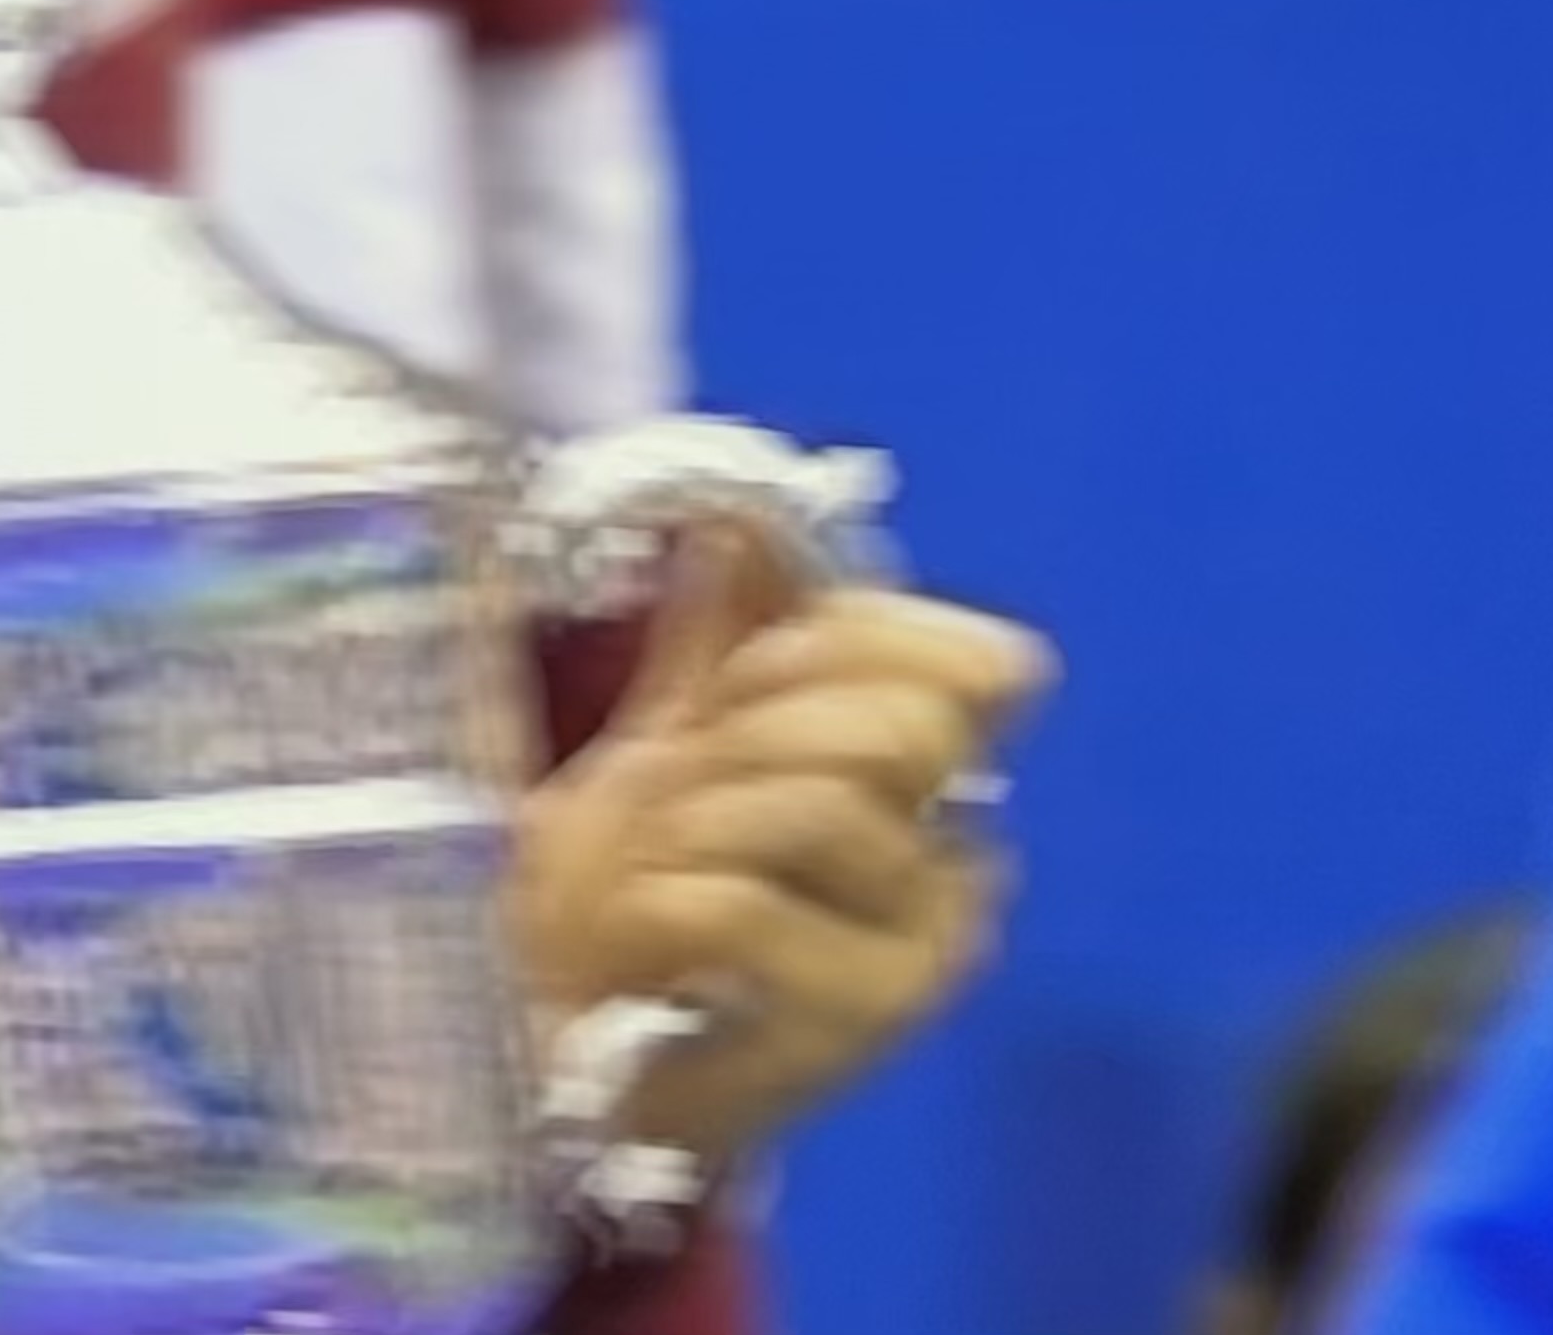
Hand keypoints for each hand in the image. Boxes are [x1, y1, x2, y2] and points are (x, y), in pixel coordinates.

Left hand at [507, 524, 1053, 1171]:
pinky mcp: (865, 1026)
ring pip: (826, 808)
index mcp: (930, 778)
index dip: (849, 637)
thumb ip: (721, 630)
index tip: (744, 670)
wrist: (566, 1049)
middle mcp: (959, 862)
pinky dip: (665, 902)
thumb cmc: (628, 891)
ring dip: (698, 818)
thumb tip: (743, 503)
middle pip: (907, 725)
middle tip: (680, 774)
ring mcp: (925, 951)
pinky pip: (750, 905)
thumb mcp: (670, 736)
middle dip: (755, 725)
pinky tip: (646, 936)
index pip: (987, 665)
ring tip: (653, 863)